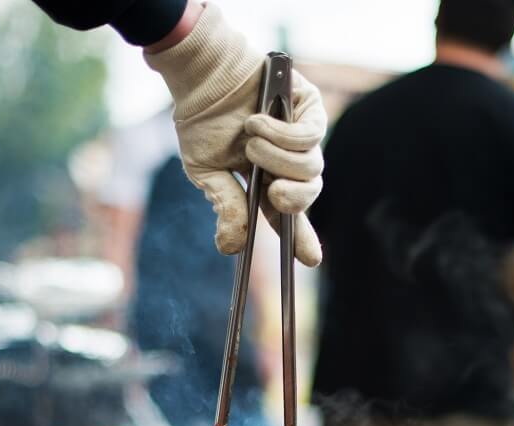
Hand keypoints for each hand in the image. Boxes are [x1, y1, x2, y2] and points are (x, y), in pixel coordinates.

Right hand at [145, 3, 325, 265]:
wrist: (203, 77)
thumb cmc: (203, 122)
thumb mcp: (208, 172)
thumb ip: (226, 207)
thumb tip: (230, 248)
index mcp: (267, 183)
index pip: (288, 216)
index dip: (302, 239)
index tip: (310, 260)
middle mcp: (289, 162)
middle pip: (308, 195)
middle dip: (292, 199)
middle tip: (272, 192)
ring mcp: (303, 135)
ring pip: (310, 168)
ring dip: (277, 158)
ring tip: (251, 141)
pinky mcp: (310, 109)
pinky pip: (309, 137)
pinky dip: (281, 134)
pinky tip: (257, 123)